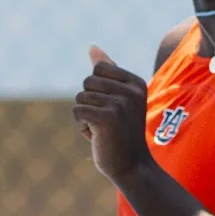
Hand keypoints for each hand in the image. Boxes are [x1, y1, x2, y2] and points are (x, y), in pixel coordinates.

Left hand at [73, 45, 153, 182]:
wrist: (132, 167)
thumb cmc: (122, 134)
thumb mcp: (119, 99)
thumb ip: (108, 73)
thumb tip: (92, 48)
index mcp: (136, 83)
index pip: (98, 69)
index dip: (96, 90)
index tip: (111, 109)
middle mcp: (131, 91)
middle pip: (87, 82)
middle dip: (89, 104)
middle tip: (107, 123)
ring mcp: (120, 104)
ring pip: (81, 98)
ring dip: (86, 117)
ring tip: (104, 130)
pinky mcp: (107, 118)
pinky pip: (77, 111)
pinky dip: (82, 126)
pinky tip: (98, 137)